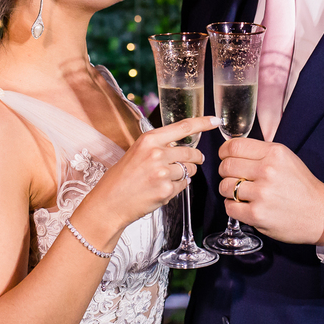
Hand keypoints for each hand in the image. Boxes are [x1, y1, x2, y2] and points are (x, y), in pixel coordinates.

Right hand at [80, 115, 218, 234]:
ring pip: (189, 171)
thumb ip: (158, 147)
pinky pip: (183, 186)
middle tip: (195, 161)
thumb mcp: (136, 153)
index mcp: (149, 140)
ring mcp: (163, 173)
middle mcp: (157, 153)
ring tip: (164, 180)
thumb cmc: (121, 178)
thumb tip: (183, 147)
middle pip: (191, 153)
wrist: (109, 203)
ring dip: (184, 175)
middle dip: (196, 159)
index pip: (183, 127)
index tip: (215, 120)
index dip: (202, 123)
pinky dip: (177, 188)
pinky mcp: (167, 190)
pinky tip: (160, 190)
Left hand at [218, 139, 323, 246]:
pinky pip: (229, 207)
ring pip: (225, 187)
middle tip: (233, 177)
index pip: (234, 146)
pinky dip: (232, 207)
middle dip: (225, 172)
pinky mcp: (256, 214)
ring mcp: (261, 193)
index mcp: (275, 153)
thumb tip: (233, 150)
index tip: (224, 156)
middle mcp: (267, 171)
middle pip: (226, 165)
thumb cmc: (302, 187)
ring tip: (240, 193)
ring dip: (228, 190)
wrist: (320, 214)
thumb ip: (262, 153)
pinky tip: (243, 205)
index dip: (224, 151)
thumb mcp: (287, 159)